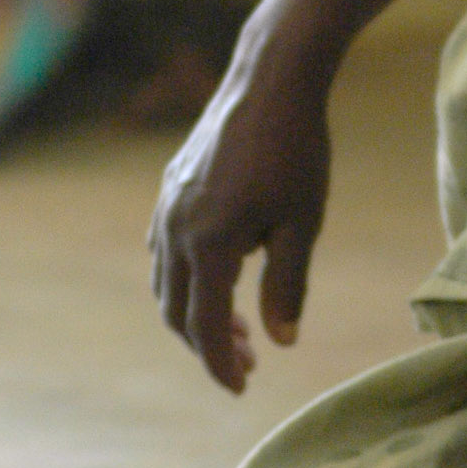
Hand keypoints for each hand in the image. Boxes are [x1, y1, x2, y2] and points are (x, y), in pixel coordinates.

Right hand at [147, 0, 466, 390]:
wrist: (271, 79)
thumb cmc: (298, 149)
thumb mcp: (303, 221)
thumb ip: (288, 284)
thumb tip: (281, 342)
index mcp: (209, 242)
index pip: (206, 325)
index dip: (221, 364)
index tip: (241, 388)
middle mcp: (176, 226)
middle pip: (178, 310)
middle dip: (207, 345)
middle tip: (245, 365)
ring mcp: (168, 203)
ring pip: (166, 279)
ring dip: (194, 312)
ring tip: (237, 330)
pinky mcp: (172, 184)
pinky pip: (163, 246)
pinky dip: (183, 276)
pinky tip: (214, 277)